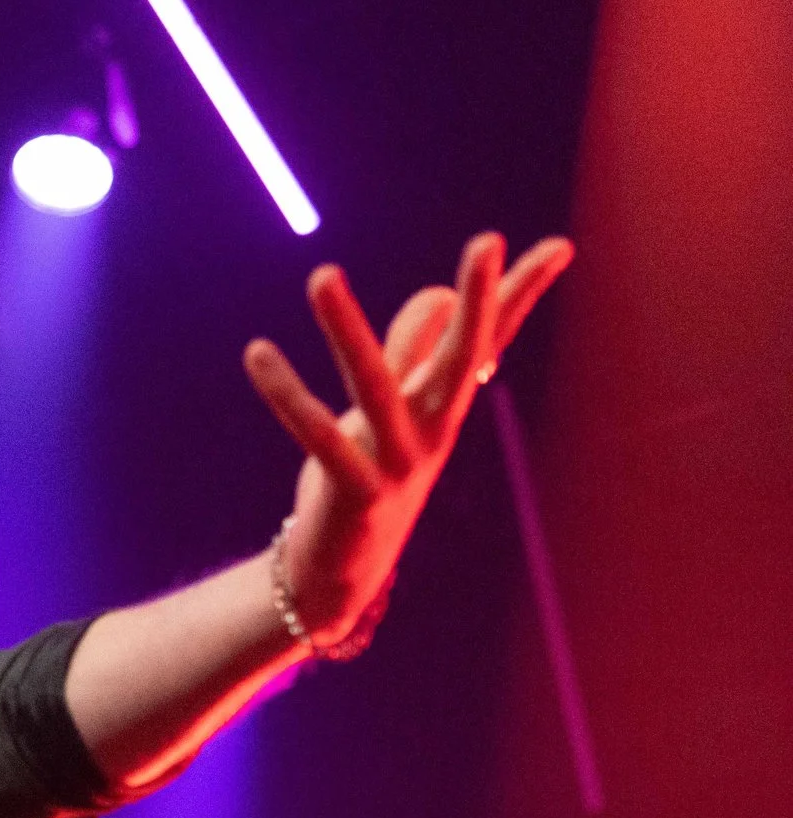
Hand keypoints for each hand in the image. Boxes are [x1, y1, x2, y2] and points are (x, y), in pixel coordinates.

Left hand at [244, 231, 573, 638]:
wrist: (341, 576)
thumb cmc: (367, 480)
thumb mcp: (391, 412)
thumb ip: (409, 353)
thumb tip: (438, 295)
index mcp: (442, 407)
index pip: (489, 341)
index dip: (519, 296)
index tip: (561, 245)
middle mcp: (430, 432)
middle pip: (461, 358)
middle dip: (477, 301)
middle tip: (487, 241)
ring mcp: (396, 464)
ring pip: (375, 388)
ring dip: (346, 330)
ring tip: (322, 274)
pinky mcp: (354, 493)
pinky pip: (319, 437)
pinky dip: (287, 396)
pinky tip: (255, 353)